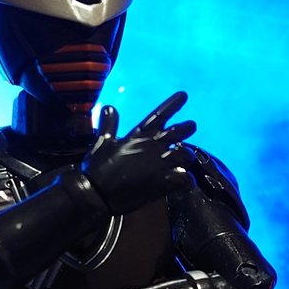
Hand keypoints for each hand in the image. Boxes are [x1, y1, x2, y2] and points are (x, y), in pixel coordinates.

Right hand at [81, 91, 196, 213]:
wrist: (97, 193)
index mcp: (139, 135)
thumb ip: (109, 125)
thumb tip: (109, 107)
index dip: (173, 104)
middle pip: (178, 132)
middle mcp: (153, 146)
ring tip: (186, 161)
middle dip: (187, 128)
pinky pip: (185, 178)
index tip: (184, 96)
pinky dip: (188, 180)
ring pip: (185, 155)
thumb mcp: (102, 142)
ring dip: (187, 158)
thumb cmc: (98, 167)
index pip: (159, 114)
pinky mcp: (163, 182)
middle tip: (191, 126)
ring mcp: (160, 163)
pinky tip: (187, 183)